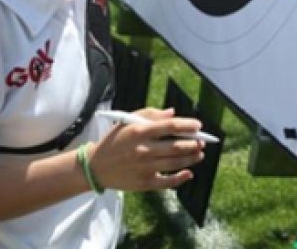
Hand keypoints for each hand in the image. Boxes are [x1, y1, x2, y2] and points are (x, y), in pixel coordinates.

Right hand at [85, 108, 206, 192]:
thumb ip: (149, 115)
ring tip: (199, 154)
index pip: (170, 126)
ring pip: (175, 163)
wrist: (95, 166)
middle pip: (176, 146)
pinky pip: (167, 181)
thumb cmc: (113, 141)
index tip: (198, 125)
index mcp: (139, 132)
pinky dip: (180, 178)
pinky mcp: (144, 183)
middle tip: (201, 142)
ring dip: (191, 158)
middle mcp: (143, 150)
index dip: (187, 125)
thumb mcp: (126, 122)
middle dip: (193, 143)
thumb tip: (173, 113)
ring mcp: (144, 168)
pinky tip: (188, 173)